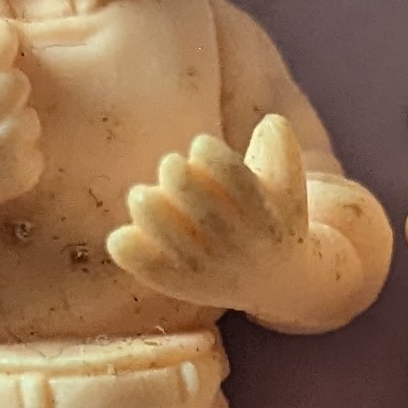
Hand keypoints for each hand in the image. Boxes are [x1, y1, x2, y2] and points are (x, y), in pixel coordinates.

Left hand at [108, 114, 319, 313]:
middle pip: (206, 214)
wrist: (273, 279)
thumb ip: (281, 149)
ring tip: (141, 195)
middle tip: (171, 164)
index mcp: (266, 216)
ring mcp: (208, 269)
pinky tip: (121, 236)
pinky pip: (153, 272)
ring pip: (178, 247)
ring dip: (152, 215)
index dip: (212, 158)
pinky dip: (133, 256)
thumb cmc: (269, 212)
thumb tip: (270, 124)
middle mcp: (238, 248)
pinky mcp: (180, 284)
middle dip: (179, 180)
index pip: (238, 184)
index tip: (201, 145)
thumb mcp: (286, 182)